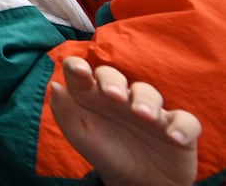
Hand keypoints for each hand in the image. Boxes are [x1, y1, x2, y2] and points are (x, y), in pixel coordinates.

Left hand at [49, 57, 199, 185]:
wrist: (137, 182)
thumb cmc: (105, 152)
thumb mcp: (80, 135)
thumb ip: (63, 111)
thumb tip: (55, 85)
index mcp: (92, 96)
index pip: (82, 72)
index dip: (78, 66)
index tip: (77, 70)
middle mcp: (120, 97)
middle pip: (114, 77)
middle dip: (112, 81)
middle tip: (113, 95)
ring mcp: (150, 110)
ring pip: (149, 93)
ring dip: (146, 101)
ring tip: (144, 115)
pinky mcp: (176, 127)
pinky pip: (185, 121)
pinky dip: (182, 127)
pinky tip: (174, 136)